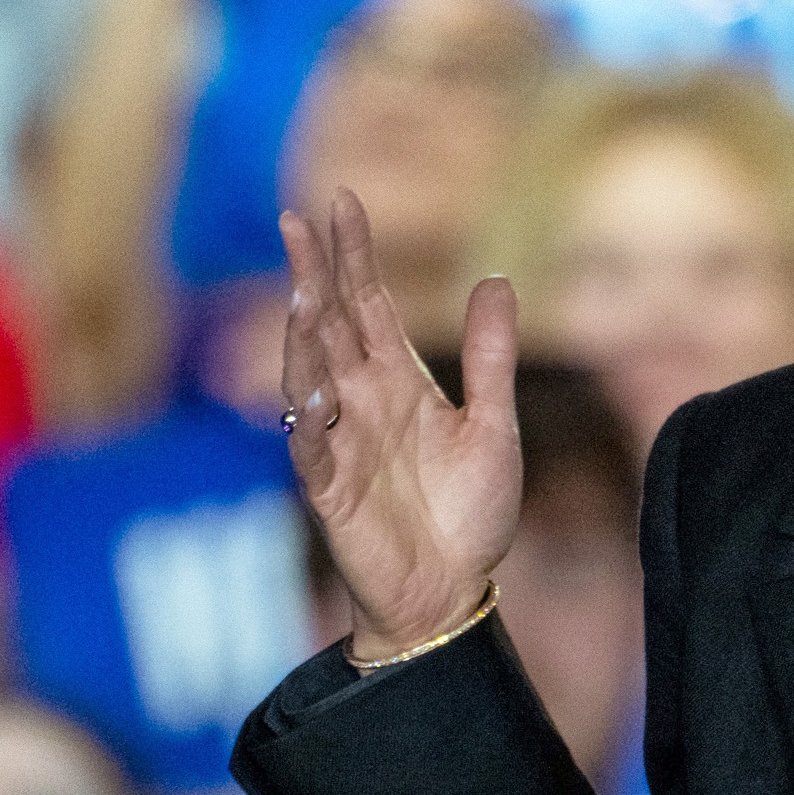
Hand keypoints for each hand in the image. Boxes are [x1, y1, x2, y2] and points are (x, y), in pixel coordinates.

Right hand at [280, 189, 521, 654]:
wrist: (451, 593)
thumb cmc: (467, 514)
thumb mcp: (494, 426)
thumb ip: (490, 357)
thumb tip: (496, 279)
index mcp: (397, 380)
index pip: (367, 303)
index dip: (354, 255)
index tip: (342, 202)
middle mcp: (360, 401)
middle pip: (330, 325)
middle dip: (314, 274)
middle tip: (297, 220)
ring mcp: (339, 442)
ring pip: (310, 376)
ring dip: (304, 335)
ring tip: (306, 291)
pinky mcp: (329, 490)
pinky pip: (310, 448)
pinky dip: (307, 419)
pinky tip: (308, 391)